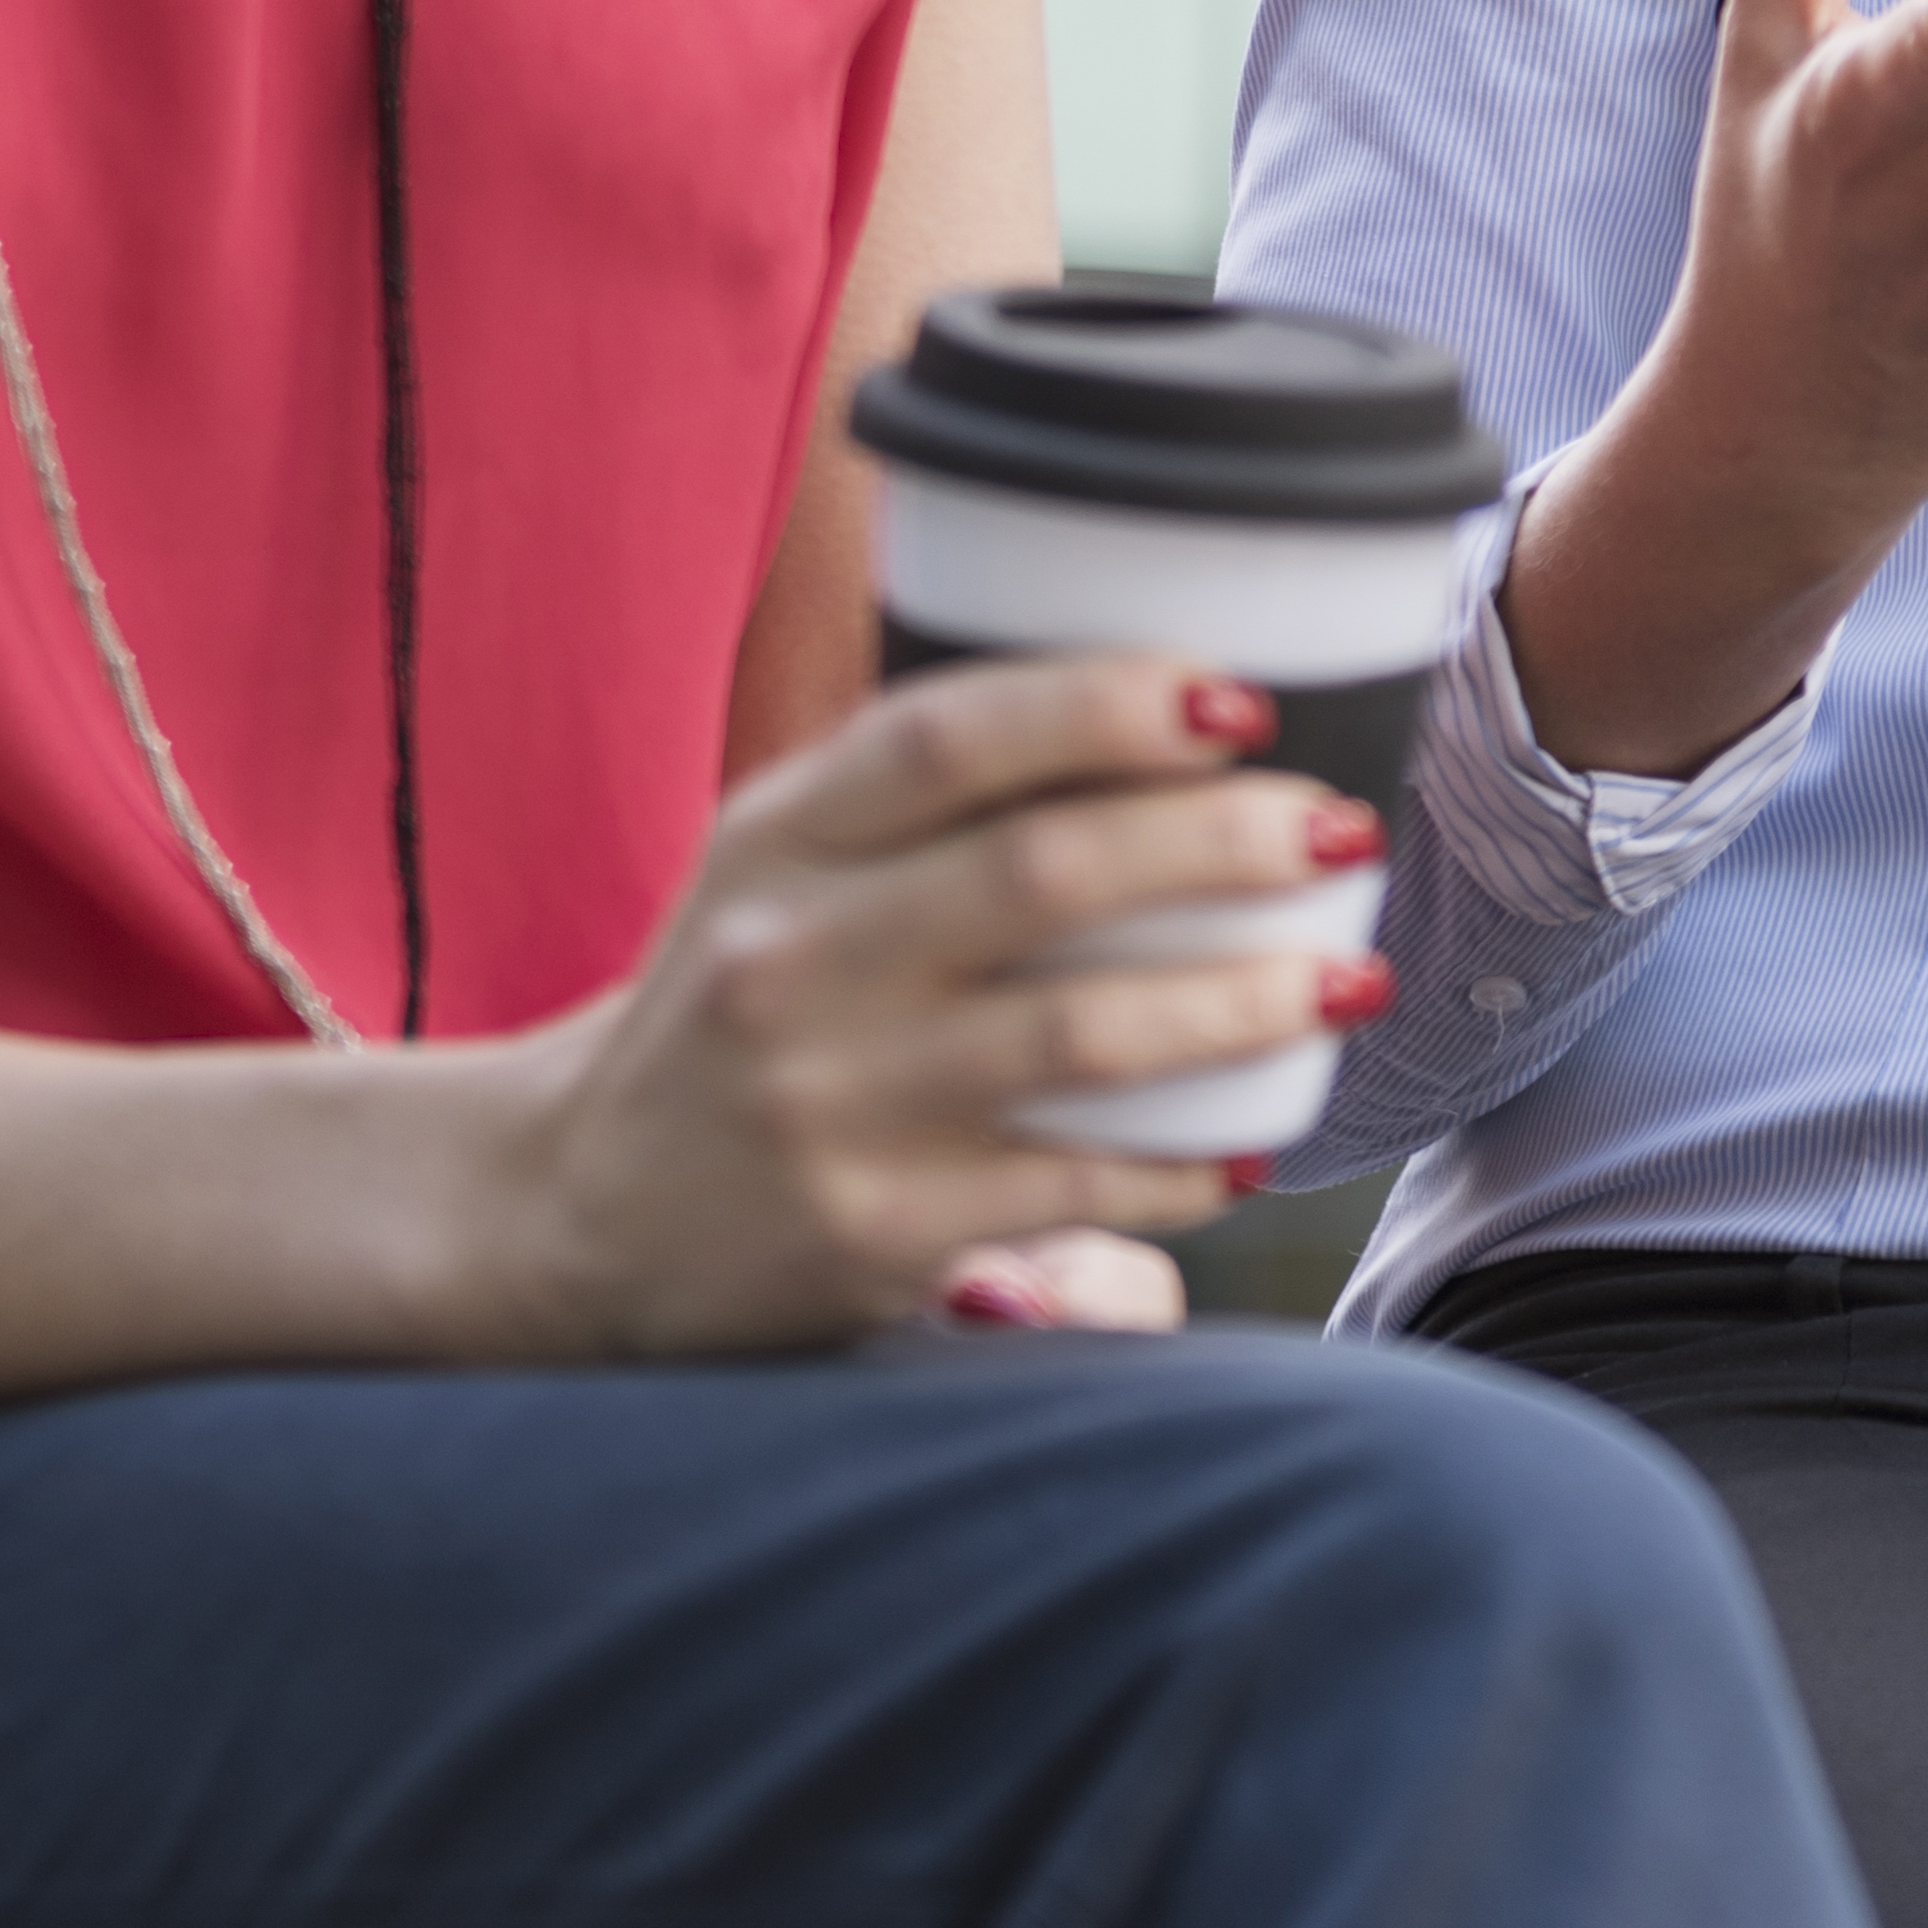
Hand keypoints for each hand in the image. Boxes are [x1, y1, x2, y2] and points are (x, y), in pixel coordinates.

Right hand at [465, 652, 1380, 1358]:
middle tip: (1342, 832)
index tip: (1240, 697)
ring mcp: (824, 1103)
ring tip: (1352, 979)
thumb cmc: (740, 997)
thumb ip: (928, 787)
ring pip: (1077, 1036)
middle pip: (1042, 873)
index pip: (947, 736)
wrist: (575, 1207)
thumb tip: (1180, 707)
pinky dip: (1178, 1163)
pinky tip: (1249, 1141)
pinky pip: (1066, 1186)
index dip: (1106, 703)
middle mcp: (787, 960)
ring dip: (1242, 1003)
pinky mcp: (864, 1230)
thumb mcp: (781, 863)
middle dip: (1222, 844)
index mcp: (776, 839)